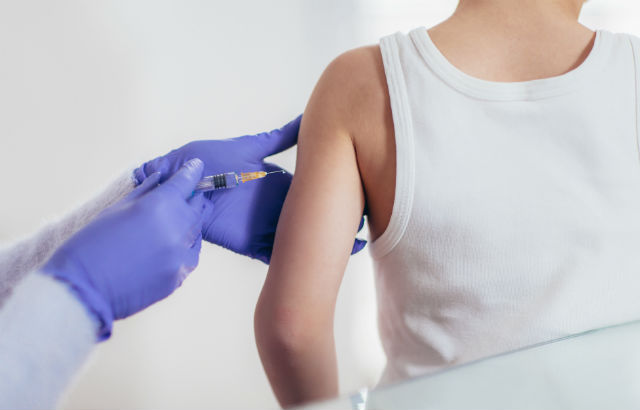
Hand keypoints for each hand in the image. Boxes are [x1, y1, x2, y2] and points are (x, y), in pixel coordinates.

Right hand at [41, 159, 209, 339]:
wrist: (82, 290)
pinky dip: (183, 247)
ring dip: (188, 224)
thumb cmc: (91, 245)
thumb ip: (144, 192)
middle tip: (184, 196)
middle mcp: (176, 229)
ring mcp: (180, 255)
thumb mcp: (115, 209)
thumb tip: (160, 178)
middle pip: (196, 207)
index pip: (185, 182)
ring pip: (196, 232)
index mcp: (159, 206)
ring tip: (170, 224)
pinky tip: (168, 246)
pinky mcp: (179, 277)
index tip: (195, 166)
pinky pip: (190, 255)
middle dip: (191, 199)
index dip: (191, 172)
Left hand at [134, 116, 366, 262]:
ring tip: (354, 248)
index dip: (338, 196)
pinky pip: (279, 255)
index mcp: (280, 184)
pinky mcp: (252, 242)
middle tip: (365, 227)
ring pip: (302, 239)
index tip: (364, 199)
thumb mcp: (250, 146)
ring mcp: (267, 226)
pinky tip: (320, 264)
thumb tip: (308, 118)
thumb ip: (280, 137)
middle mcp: (277, 206)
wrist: (180, 182)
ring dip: (325, 246)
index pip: (315, 191)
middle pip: (312, 218)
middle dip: (338, 224)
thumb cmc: (209, 160)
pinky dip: (298, 261)